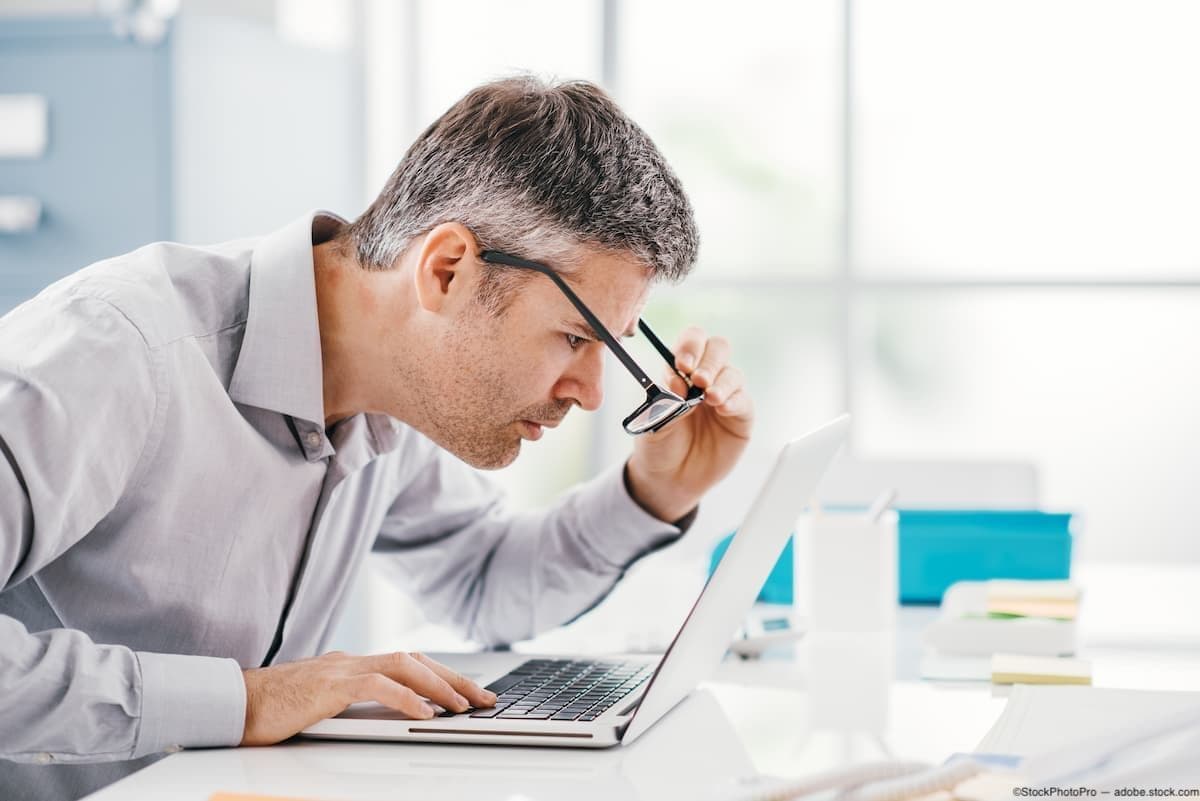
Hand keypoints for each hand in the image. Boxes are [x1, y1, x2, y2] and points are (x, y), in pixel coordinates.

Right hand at [240, 650, 496, 745]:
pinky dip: (405, 697)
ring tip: (463, 705)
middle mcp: (350, 661)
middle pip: (415, 660)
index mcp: (350, 665)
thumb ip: (348, 701)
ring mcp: (340, 669)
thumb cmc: (268, 711)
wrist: (230, 705)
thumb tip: (384, 711)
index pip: (408, 662)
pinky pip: (376, 687)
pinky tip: (425, 712)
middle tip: (484, 698)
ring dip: (439, 685)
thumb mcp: (318, 705)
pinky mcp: (328, 686)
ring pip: (403, 666)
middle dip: (454, 679)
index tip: (469, 692)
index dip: (442, 675)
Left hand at [626, 326, 753, 521]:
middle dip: (709, 360)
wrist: (669, 479)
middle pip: (718, 348)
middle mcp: (705, 377)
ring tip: (709, 399)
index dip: (689, 347)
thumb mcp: (651, 424)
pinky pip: (743, 400)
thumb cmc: (658, 445)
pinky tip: (722, 408)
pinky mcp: (740, 416)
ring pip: (732, 373)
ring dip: (721, 382)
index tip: (682, 365)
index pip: (691, 342)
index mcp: (680, 370)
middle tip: (698, 379)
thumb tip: (681, 385)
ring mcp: (725, 394)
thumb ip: (665, 403)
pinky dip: (734, 400)